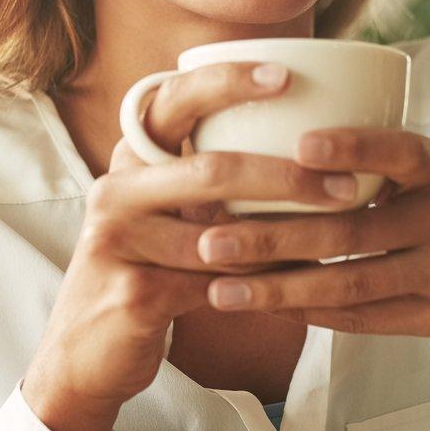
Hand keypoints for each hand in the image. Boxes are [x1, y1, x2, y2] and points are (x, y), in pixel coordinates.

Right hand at [20, 61, 362, 430]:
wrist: (83, 354)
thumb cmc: (146, 272)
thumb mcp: (164, 215)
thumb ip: (206, 180)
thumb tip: (303, 146)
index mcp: (129, 161)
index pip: (174, 100)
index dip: (228, 81)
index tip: (287, 76)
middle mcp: (116, 191)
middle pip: (210, 169)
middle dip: (287, 176)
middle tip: (346, 184)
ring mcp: (118, 242)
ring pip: (222, 235)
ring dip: (291, 240)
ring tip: (344, 234)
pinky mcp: (134, 294)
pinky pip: (218, 286)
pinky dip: (267, 286)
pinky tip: (308, 284)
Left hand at [193, 126, 429, 378]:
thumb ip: (387, 159)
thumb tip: (288, 140)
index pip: (400, 151)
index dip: (353, 146)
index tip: (299, 144)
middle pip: (350, 233)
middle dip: (272, 239)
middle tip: (209, 240)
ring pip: (350, 286)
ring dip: (279, 291)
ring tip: (220, 291)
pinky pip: (369, 320)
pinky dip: (317, 315)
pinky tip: (272, 309)